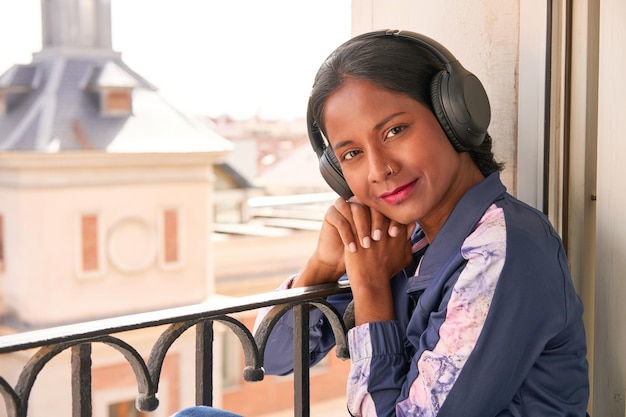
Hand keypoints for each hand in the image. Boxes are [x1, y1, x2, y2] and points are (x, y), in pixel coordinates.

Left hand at [337, 198, 414, 324]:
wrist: (371, 283)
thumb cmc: (387, 271)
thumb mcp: (405, 256)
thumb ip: (409, 240)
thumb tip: (411, 226)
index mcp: (398, 234)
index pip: (396, 212)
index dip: (390, 206)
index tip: (385, 206)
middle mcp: (385, 231)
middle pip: (381, 208)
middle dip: (376, 202)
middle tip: (370, 200)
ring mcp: (370, 232)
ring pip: (366, 210)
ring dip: (361, 205)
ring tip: (356, 201)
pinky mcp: (356, 235)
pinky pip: (351, 218)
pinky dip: (348, 212)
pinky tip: (345, 207)